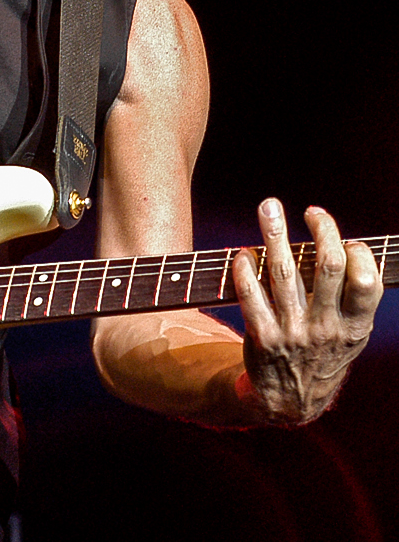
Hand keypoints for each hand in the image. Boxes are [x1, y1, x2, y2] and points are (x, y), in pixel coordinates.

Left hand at [232, 198, 382, 423]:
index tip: (346, 238)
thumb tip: (348, 247)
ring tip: (269, 208)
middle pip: (327, 267)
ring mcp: (293, 332)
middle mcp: (326, 328)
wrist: (289, 401)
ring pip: (284, 273)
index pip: (365, 281)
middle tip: (310, 211)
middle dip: (321, 231)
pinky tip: (243, 251)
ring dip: (275, 235)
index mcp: (354, 327)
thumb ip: (353, 300)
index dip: (358, 254)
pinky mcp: (262, 337)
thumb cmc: (323, 354)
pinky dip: (245, 269)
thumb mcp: (351, 336)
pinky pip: (250, 295)